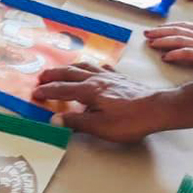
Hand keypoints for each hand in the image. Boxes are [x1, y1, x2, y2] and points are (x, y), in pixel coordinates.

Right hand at [32, 62, 173, 142]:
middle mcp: (96, 79)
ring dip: (70, 67)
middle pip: (70, 73)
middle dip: (54, 75)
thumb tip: (54, 120)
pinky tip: (95, 67)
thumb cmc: (129, 120)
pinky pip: (102, 67)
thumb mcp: (100, 126)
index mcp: (89, 91)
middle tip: (41, 77)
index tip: (35, 93)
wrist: (157, 108)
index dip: (47, 91)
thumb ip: (76, 122)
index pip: (62, 89)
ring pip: (84, 66)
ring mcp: (109, 76)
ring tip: (62, 69)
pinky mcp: (121, 78)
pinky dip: (93, 66)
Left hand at [144, 22, 192, 68]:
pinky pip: (188, 53)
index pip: (184, 27)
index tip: (158, 28)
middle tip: (146, 33)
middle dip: (160, 32)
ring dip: (163, 41)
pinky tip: (166, 57)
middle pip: (177, 31)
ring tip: (151, 43)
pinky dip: (175, 54)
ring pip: (179, 40)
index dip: (170, 27)